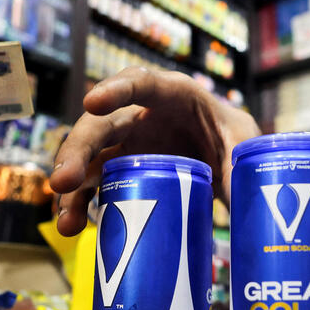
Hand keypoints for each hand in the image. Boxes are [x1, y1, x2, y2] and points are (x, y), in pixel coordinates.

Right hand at [49, 67, 259, 235]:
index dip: (116, 91)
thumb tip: (244, 204)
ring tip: (66, 221)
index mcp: (173, 94)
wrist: (225, 156)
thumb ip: (242, 164)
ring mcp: (125, 143)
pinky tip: (72, 226)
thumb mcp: (244, 145)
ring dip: (72, 187)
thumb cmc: (231, 138)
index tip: (92, 102)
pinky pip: (92, 184)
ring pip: (89, 158)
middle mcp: (139, 114)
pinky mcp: (118, 169)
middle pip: (101, 126)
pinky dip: (80, 203)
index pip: (141, 84)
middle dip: (79, 151)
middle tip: (64, 180)